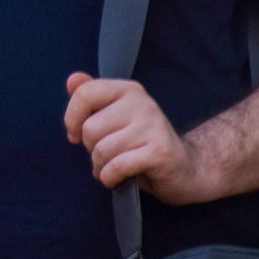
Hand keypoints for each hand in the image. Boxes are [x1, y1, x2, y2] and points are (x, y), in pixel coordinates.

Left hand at [64, 73, 200, 197]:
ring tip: (114, 168)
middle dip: (91, 149)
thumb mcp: (116, 118)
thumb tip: (72, 79)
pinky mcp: (159, 151)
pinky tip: (120, 178)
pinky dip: (111, 178)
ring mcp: (153, 126)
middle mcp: (143, 103)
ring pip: (102, 150)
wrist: (186, 168)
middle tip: (108, 154)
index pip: (85, 93)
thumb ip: (93, 98)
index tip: (75, 135)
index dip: (71, 118)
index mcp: (129, 90)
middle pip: (90, 128)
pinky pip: (116, 167)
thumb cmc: (144, 144)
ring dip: (101, 167)